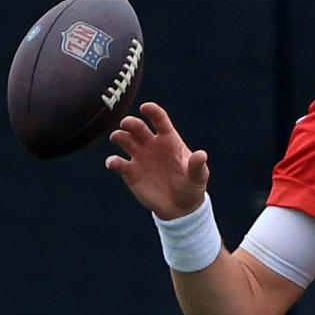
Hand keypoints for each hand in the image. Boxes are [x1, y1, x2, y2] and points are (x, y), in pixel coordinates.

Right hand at [105, 102, 209, 219]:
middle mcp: (151, 144)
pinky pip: (118, 163)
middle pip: (137, 127)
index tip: (145, 107)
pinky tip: (113, 163)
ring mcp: (139, 157)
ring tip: (117, 138)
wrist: (180, 207)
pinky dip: (113, 161)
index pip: (159, 120)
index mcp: (168, 139)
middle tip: (126, 124)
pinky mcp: (130, 172)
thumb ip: (197, 165)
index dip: (152, 111)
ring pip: (124, 140)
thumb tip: (201, 155)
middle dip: (130, 123)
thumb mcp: (198, 176)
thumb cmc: (191, 186)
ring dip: (119, 136)